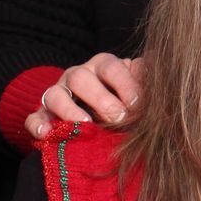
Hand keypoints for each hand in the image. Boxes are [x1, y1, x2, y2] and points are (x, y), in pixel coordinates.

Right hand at [26, 54, 143, 139]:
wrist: (97, 117)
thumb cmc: (124, 103)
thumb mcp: (137, 92)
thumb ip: (148, 86)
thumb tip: (165, 87)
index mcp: (104, 66)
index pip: (111, 67)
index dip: (125, 85)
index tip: (139, 106)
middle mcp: (78, 75)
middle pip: (81, 78)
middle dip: (101, 99)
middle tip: (119, 120)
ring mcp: (57, 93)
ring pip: (55, 94)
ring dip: (70, 110)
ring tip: (86, 126)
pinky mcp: (42, 114)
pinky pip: (34, 117)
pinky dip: (38, 125)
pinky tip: (46, 134)